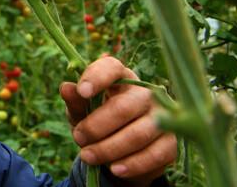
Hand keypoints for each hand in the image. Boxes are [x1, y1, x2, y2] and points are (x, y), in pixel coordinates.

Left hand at [61, 55, 175, 184]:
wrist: (122, 151)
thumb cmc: (98, 120)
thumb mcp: (82, 110)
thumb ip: (75, 100)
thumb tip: (66, 88)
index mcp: (121, 76)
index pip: (111, 67)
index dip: (96, 77)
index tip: (82, 91)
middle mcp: (146, 93)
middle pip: (123, 107)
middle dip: (96, 126)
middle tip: (78, 138)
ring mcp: (162, 117)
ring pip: (137, 134)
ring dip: (109, 149)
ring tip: (88, 156)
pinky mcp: (170, 142)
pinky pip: (153, 155)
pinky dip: (132, 164)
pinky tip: (115, 169)